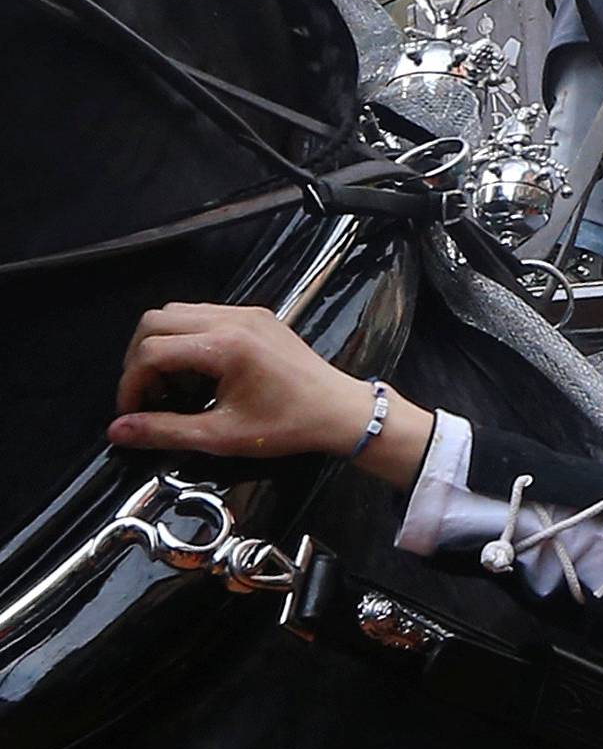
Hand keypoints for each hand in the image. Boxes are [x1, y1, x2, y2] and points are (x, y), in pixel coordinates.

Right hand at [107, 303, 431, 487]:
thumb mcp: (221, 436)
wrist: (338, 409)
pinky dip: (186, 338)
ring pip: (178, 312)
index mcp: (225, 345)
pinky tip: (197, 373)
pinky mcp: (256, 315)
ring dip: (162, 345)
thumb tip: (119, 430)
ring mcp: (246, 312)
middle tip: (146, 396)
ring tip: (172, 387)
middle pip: (156, 320)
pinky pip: (204, 314)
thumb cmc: (287, 425)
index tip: (133, 413)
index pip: (151, 349)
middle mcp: (233, 318)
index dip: (131, 383)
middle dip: (139, 359)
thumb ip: (165, 431)